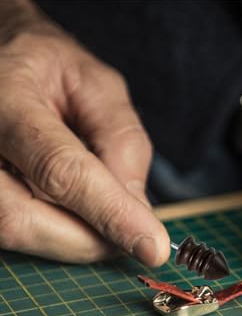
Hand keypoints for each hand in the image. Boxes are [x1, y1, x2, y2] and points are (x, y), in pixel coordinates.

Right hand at [0, 1, 168, 264]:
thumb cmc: (49, 68)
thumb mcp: (99, 87)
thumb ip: (122, 144)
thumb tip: (138, 212)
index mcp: (5, 99)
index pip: (60, 170)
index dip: (110, 214)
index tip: (153, 248)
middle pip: (24, 218)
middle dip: (91, 240)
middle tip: (134, 236)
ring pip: (15, 232)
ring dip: (75, 240)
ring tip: (106, 217)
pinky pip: (12, 229)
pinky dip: (56, 232)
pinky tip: (76, 212)